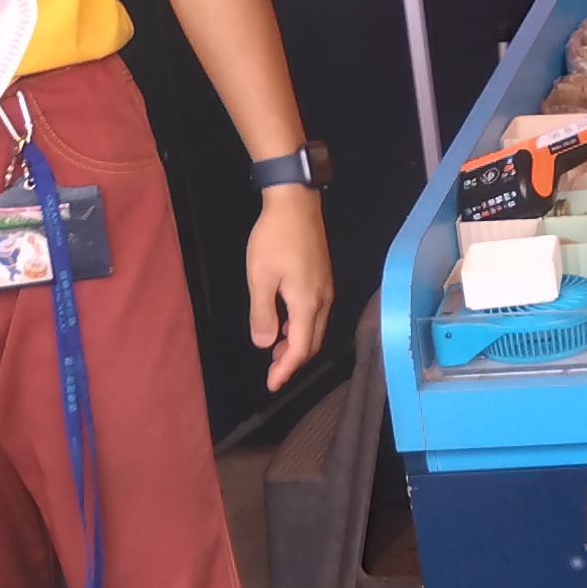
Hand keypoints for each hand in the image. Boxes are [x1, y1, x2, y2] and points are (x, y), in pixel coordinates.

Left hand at [244, 188, 330, 390]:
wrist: (296, 202)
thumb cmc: (274, 238)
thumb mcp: (260, 277)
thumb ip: (263, 313)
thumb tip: (265, 344)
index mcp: (307, 303)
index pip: (300, 349)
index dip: (286, 370)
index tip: (272, 384)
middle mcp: (323, 300)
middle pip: (313, 343)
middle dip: (293, 361)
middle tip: (272, 371)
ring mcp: (326, 288)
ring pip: (316, 328)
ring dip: (297, 344)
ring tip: (276, 350)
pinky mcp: (324, 278)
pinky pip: (316, 314)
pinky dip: (301, 327)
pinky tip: (285, 322)